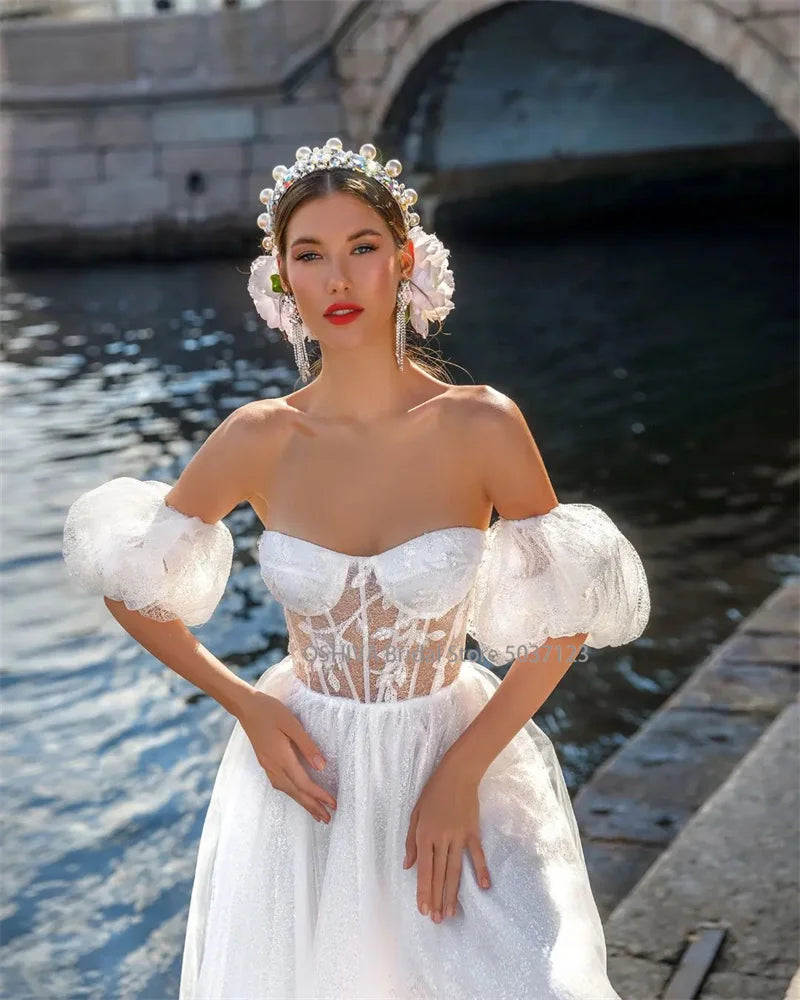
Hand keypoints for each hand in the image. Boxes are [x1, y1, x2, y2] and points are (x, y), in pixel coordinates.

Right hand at [237, 690, 336, 823]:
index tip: (333, 803)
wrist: (246, 706)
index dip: (319, 795)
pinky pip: (279, 784)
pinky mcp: (265, 762)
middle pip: (295, 792)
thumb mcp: (292, 723)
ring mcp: (267, 765)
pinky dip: (291, 793)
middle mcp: (273, 766)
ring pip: (287, 790)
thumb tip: (322, 766)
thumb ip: (307, 745)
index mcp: (281, 757)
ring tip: (316, 813)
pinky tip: (297, 794)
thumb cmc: (271, 711)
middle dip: (312, 806)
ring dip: (302, 802)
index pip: (304, 783)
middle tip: (327, 819)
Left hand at [403, 756, 490, 921]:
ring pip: (455, 870)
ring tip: (450, 913)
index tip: (422, 909)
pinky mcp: (473, 832)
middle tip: (436, 920)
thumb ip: (411, 841)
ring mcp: (459, 836)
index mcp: (425, 834)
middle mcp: (441, 838)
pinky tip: (484, 886)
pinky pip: (477, 854)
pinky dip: (481, 870)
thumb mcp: (415, 814)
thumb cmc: (433, 793)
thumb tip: (408, 866)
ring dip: (453, 893)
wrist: (457, 774)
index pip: (424, 869)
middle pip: (439, 874)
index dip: (423, 890)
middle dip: (436, 898)